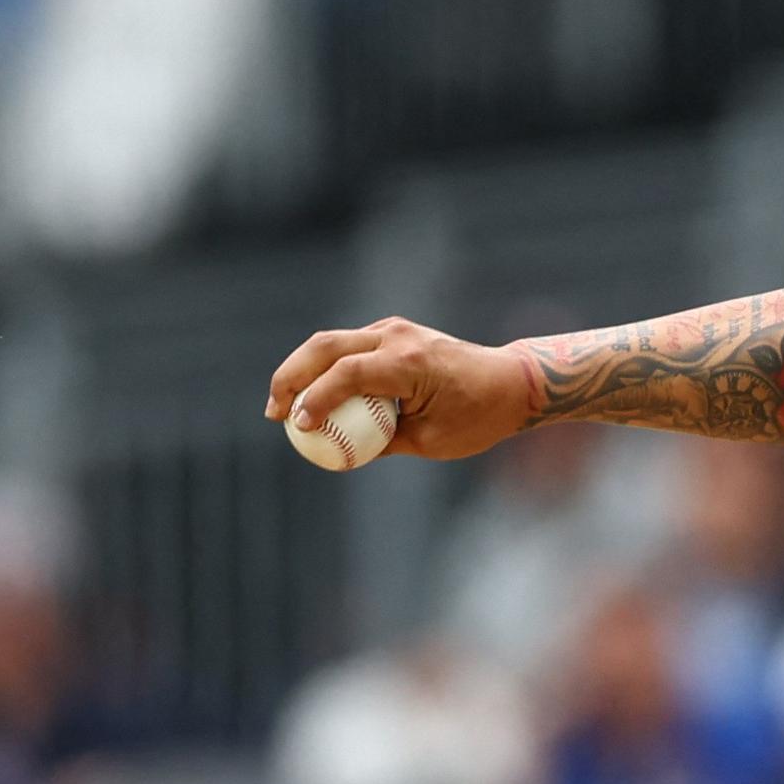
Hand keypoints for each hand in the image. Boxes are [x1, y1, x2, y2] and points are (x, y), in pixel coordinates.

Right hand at [264, 317, 535, 462]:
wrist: (510, 382)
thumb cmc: (477, 417)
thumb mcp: (430, 441)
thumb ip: (383, 442)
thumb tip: (340, 452)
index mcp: (409, 362)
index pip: (347, 373)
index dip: (316, 398)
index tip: (299, 426)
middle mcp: (397, 337)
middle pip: (325, 347)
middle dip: (291, 377)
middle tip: (273, 412)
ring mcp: (393, 330)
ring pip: (330, 342)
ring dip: (301, 370)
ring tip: (282, 406)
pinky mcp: (391, 333)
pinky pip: (347, 347)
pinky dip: (322, 368)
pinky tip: (309, 396)